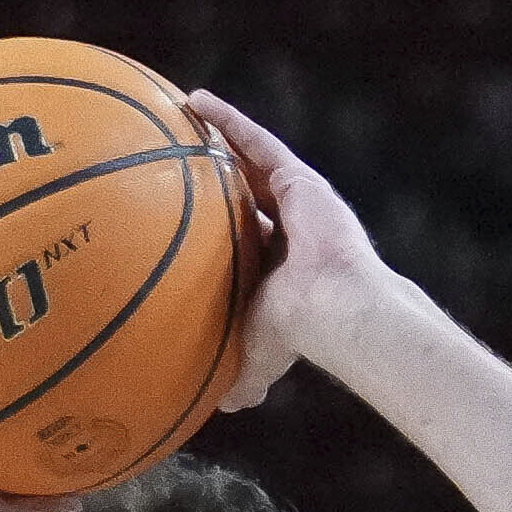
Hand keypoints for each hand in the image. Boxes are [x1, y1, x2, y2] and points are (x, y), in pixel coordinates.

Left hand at [185, 91, 404, 415]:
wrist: (333, 311)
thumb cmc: (295, 339)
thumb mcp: (254, 358)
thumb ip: (242, 376)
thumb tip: (225, 409)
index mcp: (279, 267)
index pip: (243, 239)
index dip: (218, 227)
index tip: (186, 219)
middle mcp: (288, 230)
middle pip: (243, 192)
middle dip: (216, 174)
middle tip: (178, 159)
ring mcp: (296, 201)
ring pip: (249, 160)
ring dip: (217, 137)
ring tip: (180, 116)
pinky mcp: (299, 180)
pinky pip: (256, 142)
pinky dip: (227, 122)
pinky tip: (195, 102)